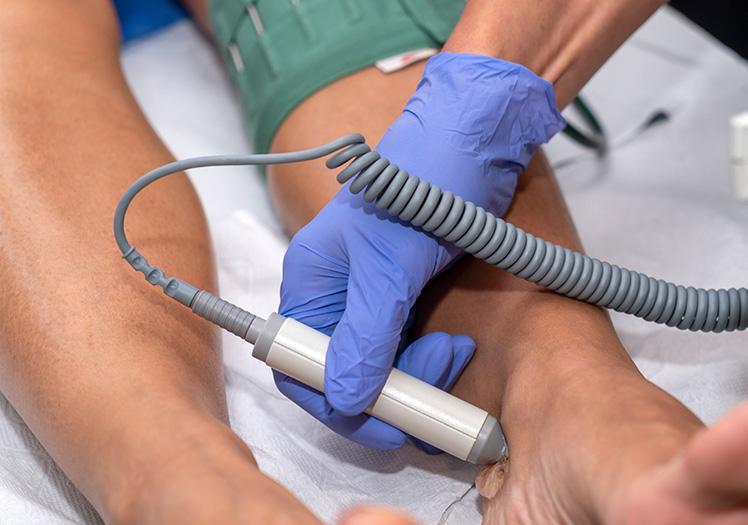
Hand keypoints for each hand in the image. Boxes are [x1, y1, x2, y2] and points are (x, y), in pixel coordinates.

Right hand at [278, 53, 564, 448]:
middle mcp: (334, 296)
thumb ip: (367, 332)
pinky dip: (430, 362)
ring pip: (378, 369)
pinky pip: (406, 351)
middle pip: (340, 374)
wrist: (474, 140)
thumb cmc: (427, 179)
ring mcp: (371, 299)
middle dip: (385, 392)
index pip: (298, 366)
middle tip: (432, 384)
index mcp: (311, 283)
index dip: (334, 403)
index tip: (386, 421)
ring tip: (454, 351)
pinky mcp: (404, 298)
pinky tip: (456, 348)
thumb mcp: (393, 260)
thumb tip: (346, 399)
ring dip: (416, 378)